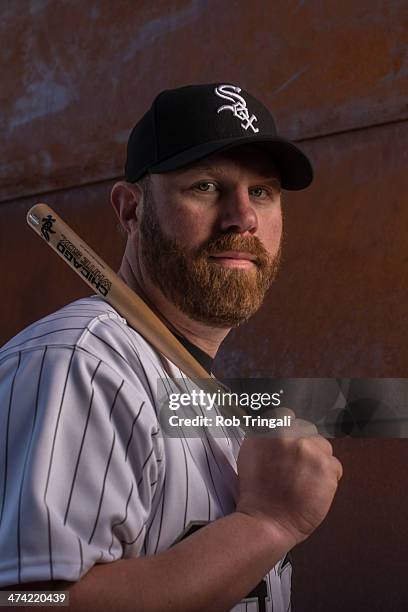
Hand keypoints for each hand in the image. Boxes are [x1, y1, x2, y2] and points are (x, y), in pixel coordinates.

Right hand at [236, 408, 342, 547]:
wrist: (266, 521)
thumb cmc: (257, 494)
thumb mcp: (250, 453)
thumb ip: (263, 435)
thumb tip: (274, 425)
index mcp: (268, 430)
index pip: (286, 416)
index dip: (289, 432)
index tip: (289, 444)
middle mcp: (288, 435)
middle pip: (307, 431)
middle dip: (304, 447)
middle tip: (296, 468)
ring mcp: (308, 450)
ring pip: (323, 447)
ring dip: (317, 460)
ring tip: (304, 480)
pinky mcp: (326, 466)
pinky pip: (335, 466)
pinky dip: (328, 477)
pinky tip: (313, 488)